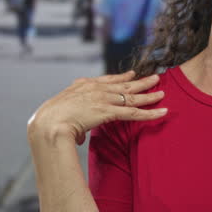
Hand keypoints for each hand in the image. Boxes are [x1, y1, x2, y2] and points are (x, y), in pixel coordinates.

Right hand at [27, 70, 166, 145]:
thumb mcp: (61, 113)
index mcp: (83, 85)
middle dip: (140, 81)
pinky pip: (134, 112)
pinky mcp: (108, 111)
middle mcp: (96, 88)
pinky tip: (163, 111)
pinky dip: (150, 112)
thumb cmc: (49, 121)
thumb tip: (78, 137)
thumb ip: (75, 123)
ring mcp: (103, 99)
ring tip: (163, 92)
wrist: (48, 122)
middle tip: (155, 77)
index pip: (107, 79)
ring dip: (149, 94)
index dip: (122, 77)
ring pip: (132, 97)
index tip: (131, 74)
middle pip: (124, 84)